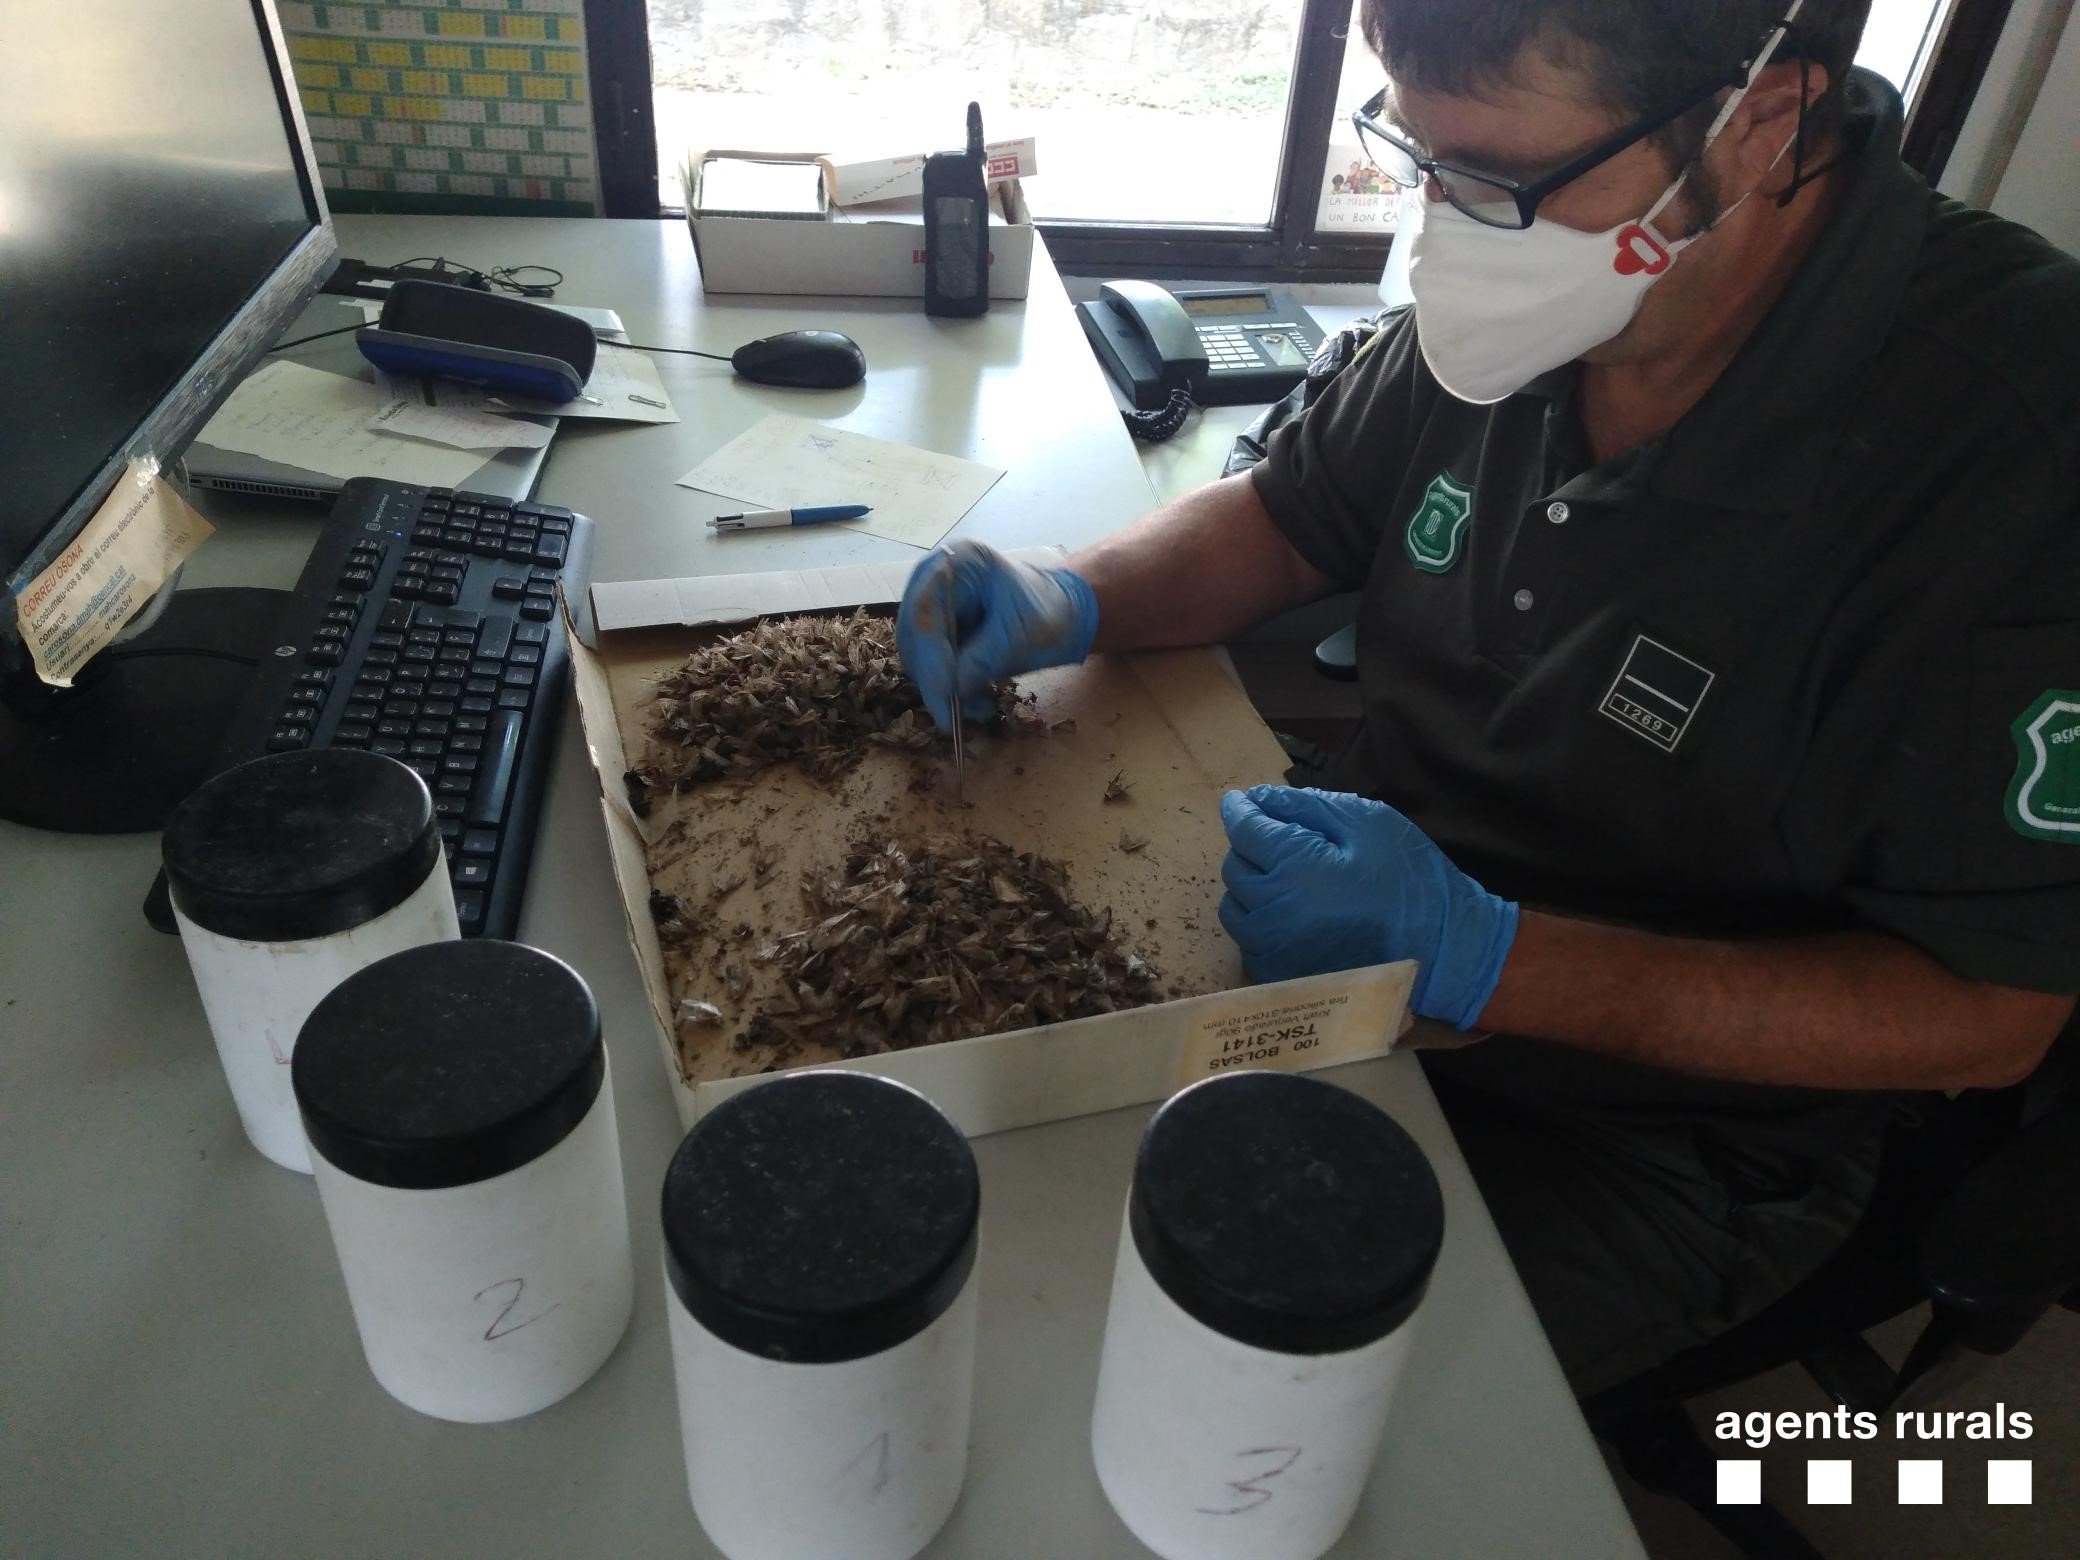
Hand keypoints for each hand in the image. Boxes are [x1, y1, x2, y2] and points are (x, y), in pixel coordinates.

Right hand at [896, 540, 1099, 728]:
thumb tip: (951, 692)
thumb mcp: (1021, 636)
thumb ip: (984, 660)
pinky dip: (948, 686)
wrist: (1063, 611)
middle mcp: (934, 577)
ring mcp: (932, 602)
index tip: (944, 697)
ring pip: (917, 653)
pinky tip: (975, 701)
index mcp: (958, 562)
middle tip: (952, 717)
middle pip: (914, 634)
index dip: (932, 659)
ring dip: (941, 687)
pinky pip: (929, 662)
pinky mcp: (936, 627)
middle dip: (933, 678)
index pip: (927, 613)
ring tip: (977, 709)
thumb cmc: (1049, 612)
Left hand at [1218, 784, 1517, 1028]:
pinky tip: (1293, 915)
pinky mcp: (1279, 978)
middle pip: (1234, 867)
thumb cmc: (1409, 881)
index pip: (1244, 829)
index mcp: (1291, 868)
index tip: (1240, 800)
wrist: (1443, 952)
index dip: (1241, 808)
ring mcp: (1271, 951)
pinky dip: (1261, 922)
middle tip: (1282, 841)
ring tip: (1288, 880)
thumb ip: (1304, 806)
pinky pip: (1249, 941)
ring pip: (1235, 906)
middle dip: (1251, 847)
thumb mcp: (1366, 823)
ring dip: (1252, 887)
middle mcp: (1269, 912)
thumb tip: (1256, 797)